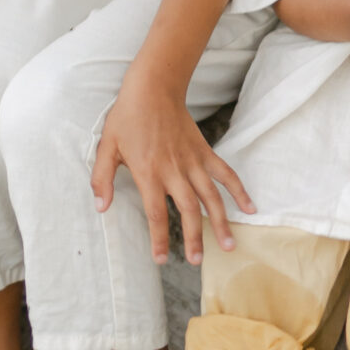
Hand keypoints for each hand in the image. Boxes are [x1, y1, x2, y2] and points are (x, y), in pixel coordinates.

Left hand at [90, 66, 255, 265]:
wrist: (153, 88)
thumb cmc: (128, 117)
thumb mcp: (107, 146)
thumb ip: (101, 178)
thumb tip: (100, 207)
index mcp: (149, 172)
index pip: (156, 213)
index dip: (159, 238)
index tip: (162, 259)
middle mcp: (174, 170)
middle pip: (187, 210)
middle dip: (195, 238)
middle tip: (198, 262)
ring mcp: (193, 161)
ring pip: (211, 196)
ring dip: (220, 222)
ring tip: (229, 246)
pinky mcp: (205, 151)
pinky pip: (226, 173)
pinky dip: (239, 190)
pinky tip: (249, 208)